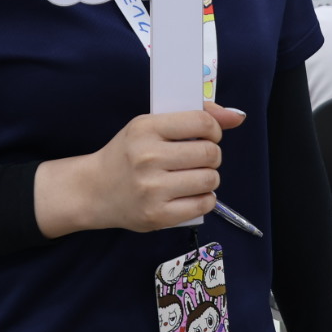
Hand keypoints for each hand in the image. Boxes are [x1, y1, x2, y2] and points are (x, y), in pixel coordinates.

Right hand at [35, 102, 245, 236]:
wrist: (94, 189)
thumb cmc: (127, 154)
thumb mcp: (150, 126)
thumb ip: (193, 118)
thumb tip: (237, 116)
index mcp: (146, 128)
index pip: (201, 123)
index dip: (214, 129)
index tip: (208, 135)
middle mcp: (148, 157)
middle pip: (210, 153)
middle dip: (212, 155)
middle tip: (199, 158)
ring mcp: (152, 189)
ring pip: (210, 179)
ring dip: (209, 178)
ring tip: (193, 176)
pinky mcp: (157, 215)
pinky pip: (203, 204)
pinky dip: (205, 199)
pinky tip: (191, 194)